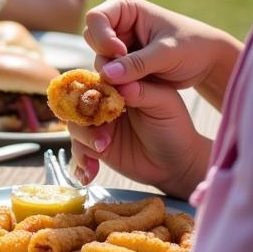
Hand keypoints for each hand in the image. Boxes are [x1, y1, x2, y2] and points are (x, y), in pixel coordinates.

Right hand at [67, 78, 210, 198]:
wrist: (177, 165)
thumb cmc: (174, 128)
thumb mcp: (164, 104)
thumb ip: (142, 90)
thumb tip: (118, 79)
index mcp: (119, 87)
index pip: (95, 81)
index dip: (89, 89)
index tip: (94, 102)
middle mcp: (104, 105)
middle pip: (77, 103)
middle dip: (83, 118)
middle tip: (100, 133)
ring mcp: (99, 126)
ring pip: (75, 126)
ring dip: (84, 139)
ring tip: (102, 150)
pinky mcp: (96, 147)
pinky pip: (78, 149)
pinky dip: (80, 161)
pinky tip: (90, 172)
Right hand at [84, 0, 241, 95]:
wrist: (208, 62)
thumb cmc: (193, 47)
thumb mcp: (166, 53)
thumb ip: (137, 64)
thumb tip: (107, 75)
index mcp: (125, 9)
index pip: (95, 18)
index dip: (103, 36)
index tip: (121, 52)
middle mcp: (117, 24)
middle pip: (92, 39)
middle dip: (106, 57)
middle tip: (129, 72)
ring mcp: (117, 44)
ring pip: (99, 59)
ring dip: (113, 73)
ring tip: (139, 81)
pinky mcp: (122, 64)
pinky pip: (109, 74)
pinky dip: (118, 82)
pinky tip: (136, 87)